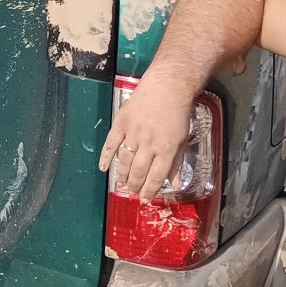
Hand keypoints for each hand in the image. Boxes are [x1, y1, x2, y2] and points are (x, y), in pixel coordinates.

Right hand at [98, 71, 197, 199]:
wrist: (166, 88)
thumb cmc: (177, 113)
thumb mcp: (182, 139)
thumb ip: (177, 162)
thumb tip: (175, 183)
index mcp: (165, 149)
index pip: (156, 177)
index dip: (150, 190)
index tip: (145, 198)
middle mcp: (148, 144)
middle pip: (138, 171)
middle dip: (135, 186)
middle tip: (132, 193)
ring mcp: (132, 133)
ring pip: (124, 161)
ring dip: (122, 175)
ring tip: (122, 184)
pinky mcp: (121, 123)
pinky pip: (111, 143)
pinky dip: (106, 157)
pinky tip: (103, 168)